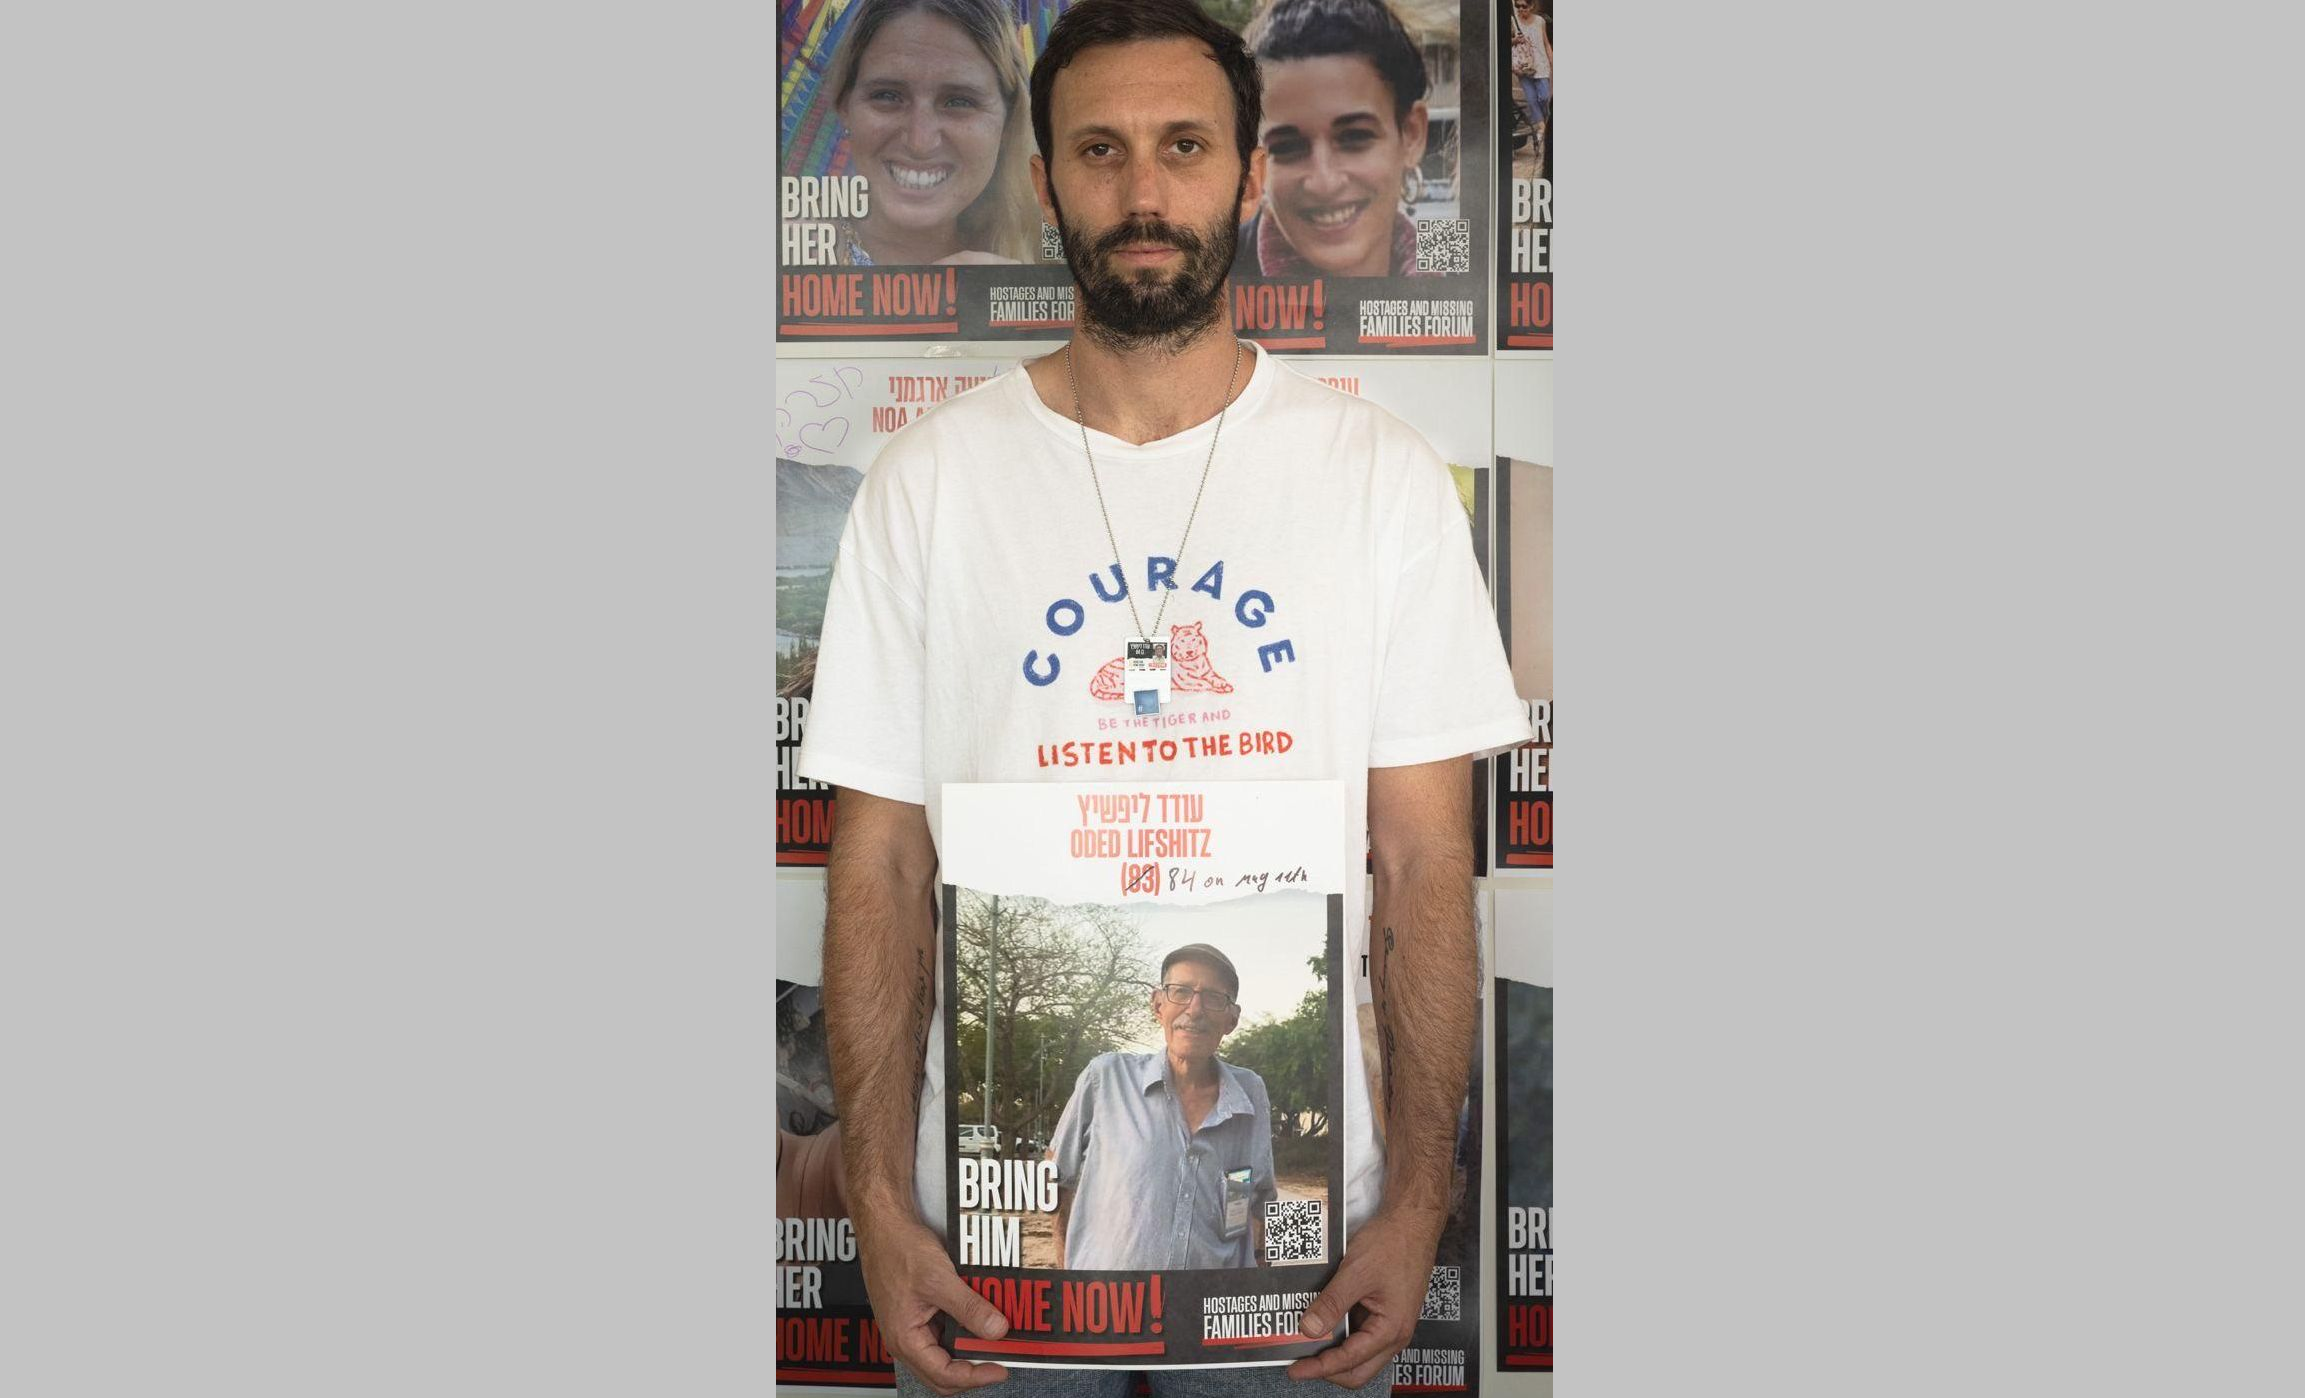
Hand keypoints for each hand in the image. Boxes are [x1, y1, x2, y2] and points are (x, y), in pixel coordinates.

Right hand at [855, 1211, 1012, 1394]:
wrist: (883, 1224)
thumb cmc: (897, 1249)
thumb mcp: (939, 1279)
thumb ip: (968, 1308)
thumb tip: (996, 1331)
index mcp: (905, 1340)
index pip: (944, 1376)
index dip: (975, 1377)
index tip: (1001, 1369)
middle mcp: (906, 1340)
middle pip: (944, 1374)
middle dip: (973, 1371)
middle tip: (1003, 1358)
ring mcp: (913, 1327)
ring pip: (945, 1354)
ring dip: (970, 1350)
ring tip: (995, 1338)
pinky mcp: (920, 1313)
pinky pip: (944, 1332)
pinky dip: (964, 1330)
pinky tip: (980, 1318)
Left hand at [1286, 1206, 1444, 1387]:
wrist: (1412, 1221)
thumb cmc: (1394, 1243)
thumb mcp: (1356, 1273)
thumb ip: (1332, 1304)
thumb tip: (1309, 1329)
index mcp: (1391, 1329)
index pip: (1350, 1361)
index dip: (1320, 1368)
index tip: (1295, 1369)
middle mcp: (1394, 1334)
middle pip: (1358, 1369)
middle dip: (1328, 1370)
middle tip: (1300, 1363)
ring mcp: (1389, 1323)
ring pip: (1359, 1353)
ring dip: (1334, 1352)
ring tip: (1306, 1343)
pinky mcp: (1383, 1312)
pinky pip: (1360, 1333)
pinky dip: (1340, 1333)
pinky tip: (1322, 1322)